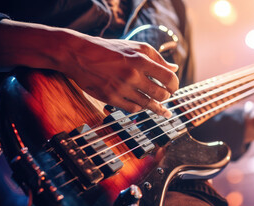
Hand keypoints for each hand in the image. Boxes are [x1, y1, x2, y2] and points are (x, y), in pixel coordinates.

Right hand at [0, 19, 178, 116]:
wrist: (79, 55)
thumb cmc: (110, 50)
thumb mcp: (136, 47)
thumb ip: (157, 58)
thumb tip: (174, 69)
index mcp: (141, 60)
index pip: (169, 78)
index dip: (174, 85)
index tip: (174, 88)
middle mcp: (133, 75)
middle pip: (161, 94)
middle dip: (166, 97)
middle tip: (166, 97)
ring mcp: (121, 88)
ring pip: (148, 104)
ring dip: (156, 106)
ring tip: (162, 110)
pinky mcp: (111, 98)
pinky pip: (133, 108)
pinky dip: (140, 107)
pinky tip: (142, 105)